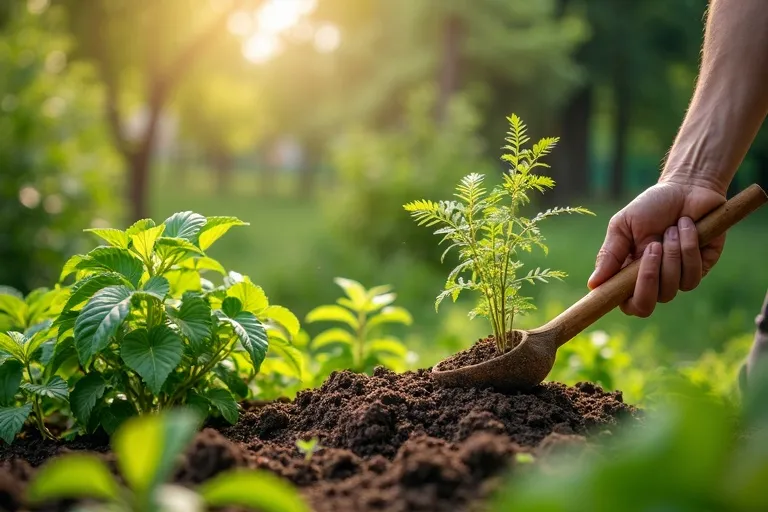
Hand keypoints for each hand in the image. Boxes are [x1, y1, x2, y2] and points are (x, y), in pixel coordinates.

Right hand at [587, 180, 725, 316]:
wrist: (686, 187)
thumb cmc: (650, 206)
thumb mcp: (623, 226)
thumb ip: (609, 255)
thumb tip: (592, 284)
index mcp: (629, 274)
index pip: (623, 303)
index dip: (617, 300)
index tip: (615, 285)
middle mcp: (653, 281)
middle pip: (646, 305)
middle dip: (649, 277)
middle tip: (652, 246)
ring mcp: (678, 277)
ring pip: (672, 288)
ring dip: (672, 255)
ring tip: (671, 229)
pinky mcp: (701, 268)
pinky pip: (693, 274)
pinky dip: (689, 247)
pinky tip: (687, 227)